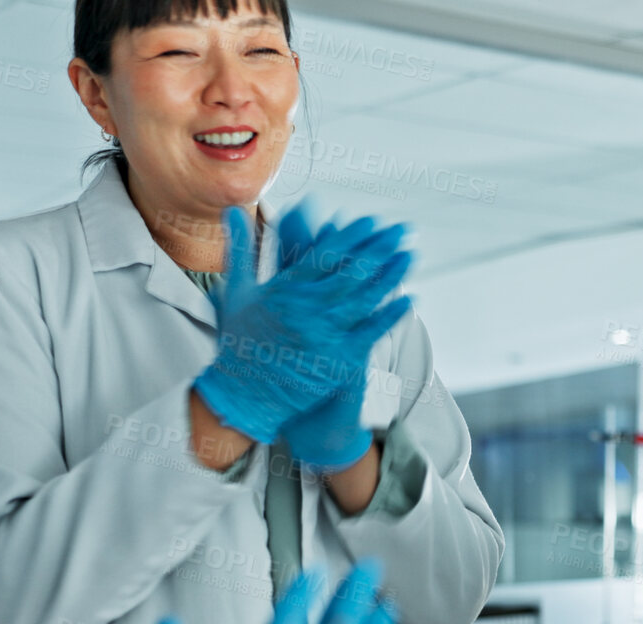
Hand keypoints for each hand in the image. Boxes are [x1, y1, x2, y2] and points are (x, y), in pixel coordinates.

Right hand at [193, 204, 412, 443]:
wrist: (244, 395)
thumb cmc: (240, 341)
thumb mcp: (237, 290)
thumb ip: (241, 247)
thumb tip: (232, 208)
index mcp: (285, 290)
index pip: (325, 255)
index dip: (351, 237)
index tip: (372, 221)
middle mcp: (308, 309)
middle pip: (352, 272)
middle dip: (381, 248)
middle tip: (403, 230)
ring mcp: (326, 335)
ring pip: (366, 298)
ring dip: (391, 275)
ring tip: (410, 255)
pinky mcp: (339, 360)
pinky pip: (371, 332)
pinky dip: (391, 315)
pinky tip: (409, 299)